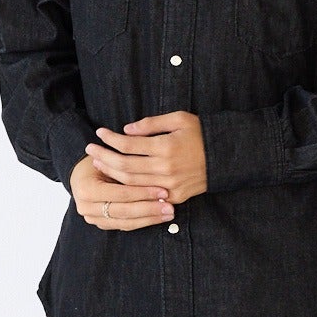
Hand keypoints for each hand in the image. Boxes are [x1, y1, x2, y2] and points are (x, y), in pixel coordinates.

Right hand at [71, 152, 174, 229]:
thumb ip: (124, 165)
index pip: (120, 193)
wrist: (82, 171)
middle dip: (149, 209)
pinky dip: (143, 222)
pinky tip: (158, 218)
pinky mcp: (101, 224)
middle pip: (123, 211)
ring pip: (125, 222)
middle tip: (170, 207)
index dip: (143, 193)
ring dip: (149, 219)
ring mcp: (92, 218)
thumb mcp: (109, 157)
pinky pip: (125, 226)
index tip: (164, 190)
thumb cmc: (99, 158)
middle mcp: (85, 207)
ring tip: (168, 214)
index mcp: (86, 189)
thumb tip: (151, 169)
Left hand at [83, 110, 208, 203]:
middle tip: (90, 149)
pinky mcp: (175, 197)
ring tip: (99, 163)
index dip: (111, 138)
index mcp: (166, 147)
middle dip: (104, 156)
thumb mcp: (179, 119)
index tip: (99, 132)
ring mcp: (170, 185)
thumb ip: (151, 124)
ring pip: (132, 183)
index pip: (129, 144)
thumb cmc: (201, 134)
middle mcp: (166, 168)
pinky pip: (146, 195)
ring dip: (112, 173)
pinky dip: (130, 189)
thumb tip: (126, 130)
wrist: (226, 158)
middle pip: (125, 166)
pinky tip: (118, 182)